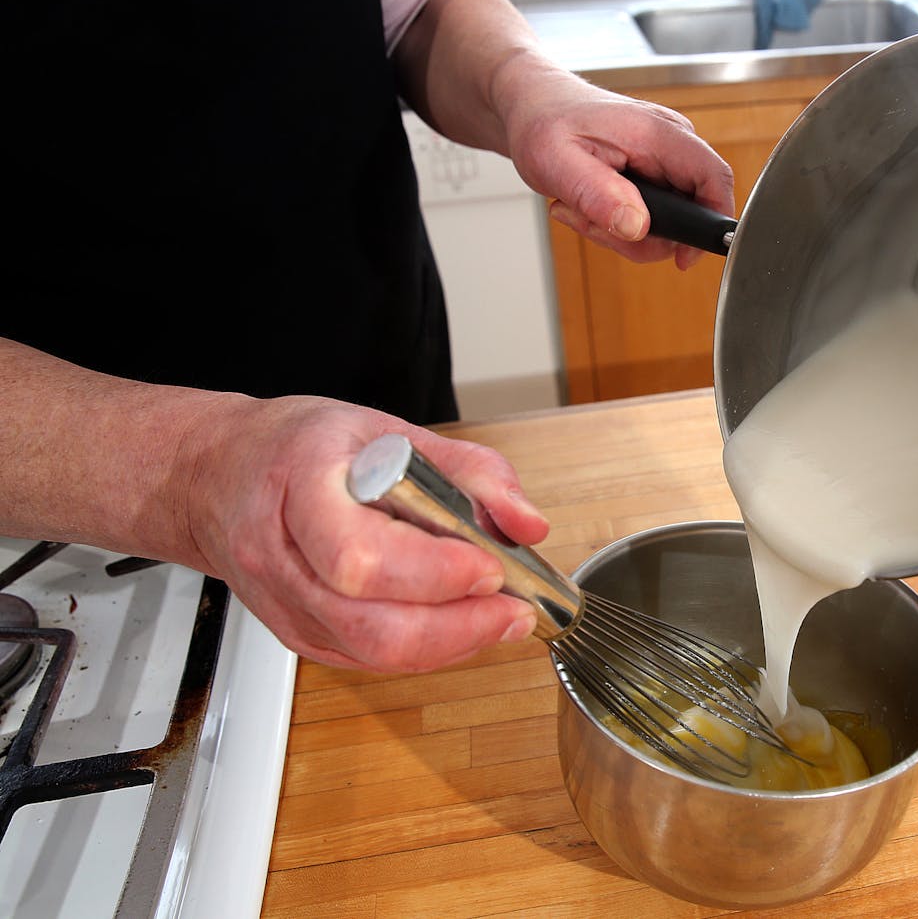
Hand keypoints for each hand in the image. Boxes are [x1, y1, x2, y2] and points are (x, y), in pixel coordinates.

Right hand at [187, 395, 549, 671]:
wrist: (219, 476)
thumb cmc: (301, 449)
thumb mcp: (389, 429)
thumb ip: (470, 472)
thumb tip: (526, 523)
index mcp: (301, 486)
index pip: (360, 555)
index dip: (433, 573)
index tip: (489, 563)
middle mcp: (282, 556)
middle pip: (370, 624)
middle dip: (458, 625)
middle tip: (513, 607)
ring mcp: (285, 604)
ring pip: (372, 652)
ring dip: (451, 644)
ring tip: (500, 617)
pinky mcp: (299, 635)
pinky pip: (368, 659)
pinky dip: (426, 650)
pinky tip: (458, 624)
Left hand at [502, 67, 735, 269]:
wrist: (533, 105)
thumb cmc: (542, 121)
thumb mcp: (557, 161)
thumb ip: (598, 195)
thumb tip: (637, 227)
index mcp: (657, 132)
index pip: (714, 178)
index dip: (710, 224)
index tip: (684, 256)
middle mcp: (670, 142)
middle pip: (690, 212)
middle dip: (640, 235)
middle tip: (592, 222)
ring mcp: (664, 158)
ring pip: (668, 221)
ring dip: (622, 231)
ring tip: (582, 209)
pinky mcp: (654, 173)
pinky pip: (653, 215)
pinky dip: (620, 223)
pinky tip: (590, 206)